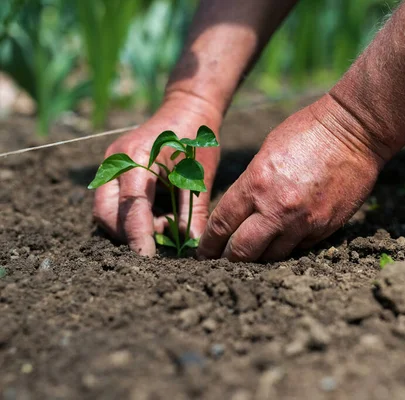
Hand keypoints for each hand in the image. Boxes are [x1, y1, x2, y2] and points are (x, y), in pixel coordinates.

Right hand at [93, 96, 221, 255]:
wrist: (185, 112)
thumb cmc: (195, 141)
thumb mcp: (198, 176)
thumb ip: (193, 211)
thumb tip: (193, 245)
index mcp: (137, 159)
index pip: (132, 206)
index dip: (138, 235)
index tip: (148, 257)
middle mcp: (115, 163)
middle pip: (105, 214)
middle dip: (128, 235)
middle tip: (160, 243)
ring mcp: (109, 167)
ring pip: (105, 212)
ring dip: (130, 228)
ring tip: (165, 223)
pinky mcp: (112, 173)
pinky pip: (112, 204)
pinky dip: (130, 218)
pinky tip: (158, 215)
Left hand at [197, 94, 384, 261]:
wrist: (355, 131)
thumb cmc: (307, 131)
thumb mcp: (266, 153)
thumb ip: (252, 184)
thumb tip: (242, 210)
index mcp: (256, 184)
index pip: (222, 224)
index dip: (209, 243)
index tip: (204, 251)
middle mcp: (277, 209)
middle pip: (242, 251)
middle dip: (229, 258)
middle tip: (224, 260)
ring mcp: (303, 222)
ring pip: (272, 256)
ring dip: (260, 256)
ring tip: (253, 255)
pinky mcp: (325, 228)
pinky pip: (299, 248)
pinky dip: (288, 246)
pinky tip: (285, 239)